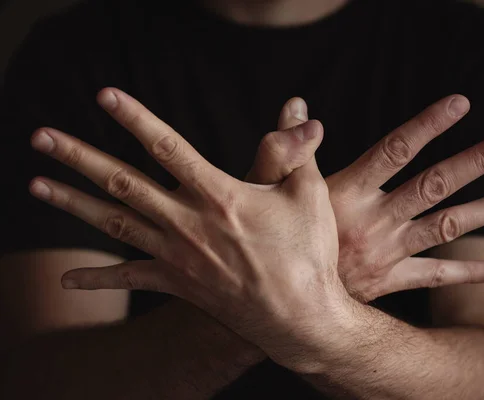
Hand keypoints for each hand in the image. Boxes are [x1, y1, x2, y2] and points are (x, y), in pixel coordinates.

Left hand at [29, 88, 344, 369]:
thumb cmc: (308, 254)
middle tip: (40, 137)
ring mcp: (177, 255)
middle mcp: (187, 223)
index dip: (135, 118)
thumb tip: (299, 109)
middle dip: (78, 156)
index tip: (104, 96)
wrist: (300, 319)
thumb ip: (293, 150)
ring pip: (113, 223)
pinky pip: (129, 277)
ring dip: (71, 202)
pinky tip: (67, 279)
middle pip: (122, 182)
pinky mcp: (177, 284)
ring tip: (35, 184)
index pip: (167, 147)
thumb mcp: (308, 195)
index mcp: (219, 195)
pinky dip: (96, 278)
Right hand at [250, 95, 483, 301]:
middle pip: (434, 185)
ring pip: (446, 226)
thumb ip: (287, 147)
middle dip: (476, 162)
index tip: (461, 104)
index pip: (395, 150)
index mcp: (348, 193)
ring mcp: (387, 252)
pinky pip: (435, 275)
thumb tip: (297, 106)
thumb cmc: (271, 241)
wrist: (279, 305)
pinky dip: (468, 273)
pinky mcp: (390, 280)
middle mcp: (375, 220)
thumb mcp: (268, 189)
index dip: (428, 125)